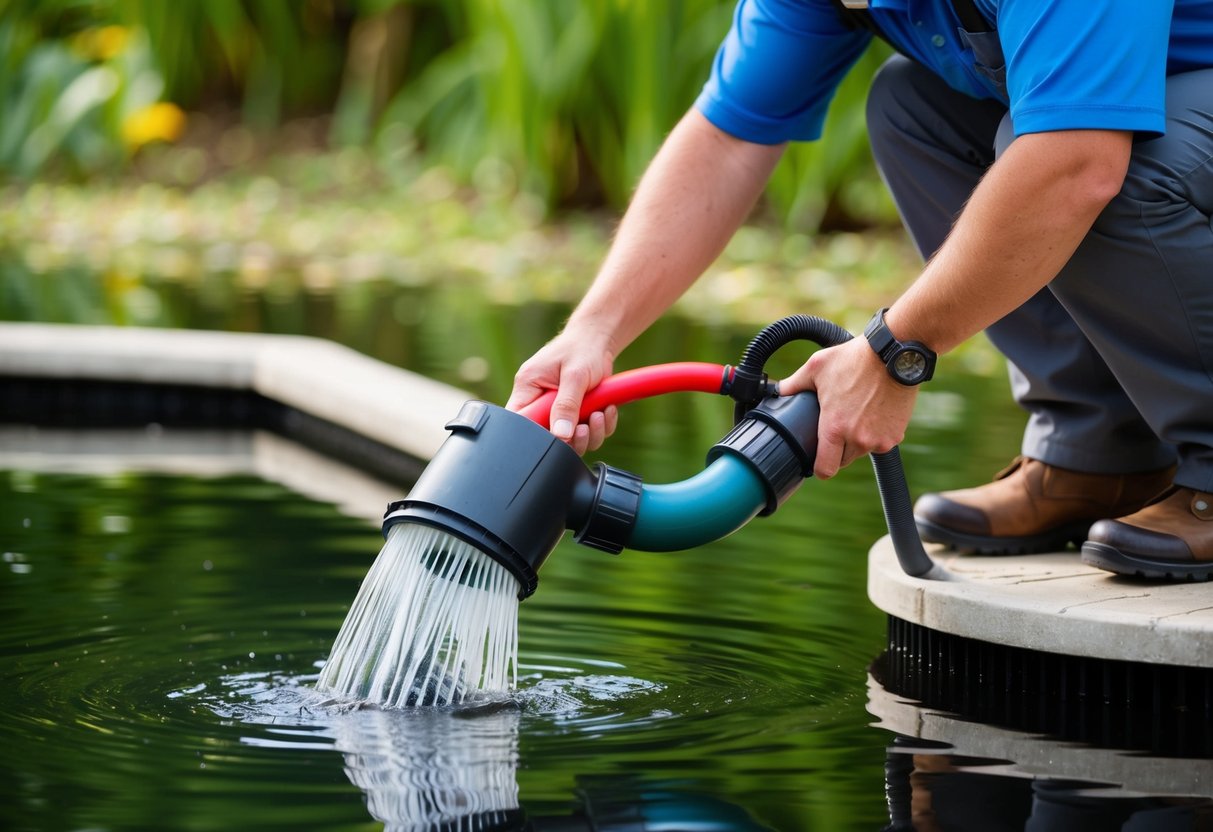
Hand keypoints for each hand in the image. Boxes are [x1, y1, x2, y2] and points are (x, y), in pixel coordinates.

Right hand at [505, 329, 618, 454]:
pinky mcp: (576, 413)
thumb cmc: (582, 349)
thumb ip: (566, 406)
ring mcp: (559, 409)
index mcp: (527, 388)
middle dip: (571, 437)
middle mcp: (539, 402)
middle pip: (547, 436)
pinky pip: (587, 432)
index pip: (520, 421)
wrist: (598, 340)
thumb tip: (561, 435)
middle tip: (585, 426)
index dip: (536, 435)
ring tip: (599, 415)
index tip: (559, 435)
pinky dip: (601, 427)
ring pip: (571, 439)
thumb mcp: (574, 377)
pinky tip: (606, 410)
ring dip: (590, 434)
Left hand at [779, 337, 918, 478]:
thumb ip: (793, 384)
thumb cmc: (853, 360)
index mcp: (834, 428)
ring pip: (861, 452)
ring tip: (855, 416)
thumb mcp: (816, 367)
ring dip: (857, 442)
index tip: (817, 459)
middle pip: (842, 460)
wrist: (894, 355)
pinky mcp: (895, 436)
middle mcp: (857, 439)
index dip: (819, 468)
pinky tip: (873, 415)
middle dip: (838, 449)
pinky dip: (876, 435)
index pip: (824, 469)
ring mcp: (879, 440)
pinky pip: (880, 444)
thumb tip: (777, 391)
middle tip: (837, 425)